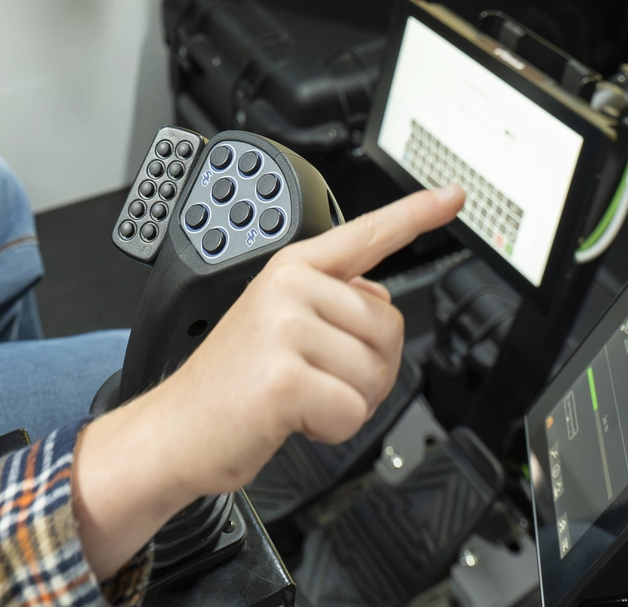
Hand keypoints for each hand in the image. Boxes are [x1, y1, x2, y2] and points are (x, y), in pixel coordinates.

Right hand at [72, 186, 462, 576]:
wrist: (173, 432)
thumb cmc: (228, 387)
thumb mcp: (277, 327)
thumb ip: (330, 304)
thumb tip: (378, 303)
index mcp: (291, 269)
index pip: (366, 234)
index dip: (416, 214)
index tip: (453, 194)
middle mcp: (289, 287)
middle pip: (389, 329)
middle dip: (365, 372)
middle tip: (314, 381)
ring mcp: (284, 327)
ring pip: (374, 374)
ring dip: (346, 403)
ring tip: (298, 398)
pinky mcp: (284, 376)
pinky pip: (351, 410)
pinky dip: (330, 430)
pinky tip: (292, 418)